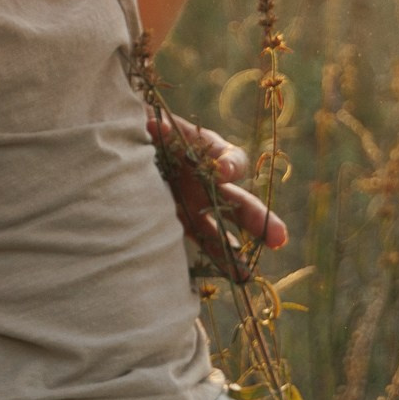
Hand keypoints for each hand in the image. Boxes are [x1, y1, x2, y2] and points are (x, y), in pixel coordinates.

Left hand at [149, 112, 287, 282]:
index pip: (231, 160)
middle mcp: (204, 182)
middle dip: (258, 220)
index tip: (221, 174)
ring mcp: (189, 206)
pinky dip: (202, 260)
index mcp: (205, 151)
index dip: (230, 166)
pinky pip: (191, 245)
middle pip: (238, 203)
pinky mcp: (168, 225)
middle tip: (278, 238)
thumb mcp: (152, 123)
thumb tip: (151, 127)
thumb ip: (157, 128)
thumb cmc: (140, 128)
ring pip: (216, 233)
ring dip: (230, 254)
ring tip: (244, 276)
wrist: (120, 149)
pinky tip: (213, 275)